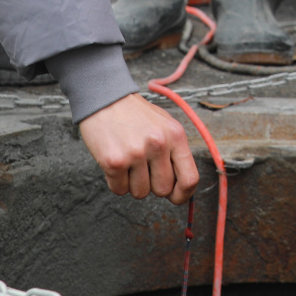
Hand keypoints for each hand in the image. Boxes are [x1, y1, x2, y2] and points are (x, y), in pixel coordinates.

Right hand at [78, 94, 199, 202]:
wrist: (105, 98)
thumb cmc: (135, 114)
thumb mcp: (165, 126)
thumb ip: (175, 152)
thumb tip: (182, 185)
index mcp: (176, 136)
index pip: (190, 178)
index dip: (183, 194)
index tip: (175, 197)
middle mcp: (159, 144)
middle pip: (163, 190)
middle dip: (152, 185)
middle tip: (143, 167)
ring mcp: (136, 153)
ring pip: (140, 193)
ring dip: (132, 183)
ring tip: (128, 161)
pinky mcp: (114, 161)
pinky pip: (119, 189)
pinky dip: (116, 182)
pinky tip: (115, 163)